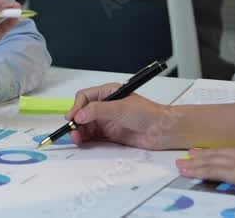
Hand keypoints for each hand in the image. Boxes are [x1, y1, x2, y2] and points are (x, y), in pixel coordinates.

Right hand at [64, 82, 179, 150]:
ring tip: (76, 138)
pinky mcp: (110, 133)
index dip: (76, 106)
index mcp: (108, 93)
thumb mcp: (120, 108)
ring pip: (86, 125)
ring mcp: (107, 120)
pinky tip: (82, 141)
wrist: (162, 131)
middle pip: (83, 112)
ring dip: (78, 131)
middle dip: (75, 120)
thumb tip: (79, 115)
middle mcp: (106, 106)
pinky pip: (92, 135)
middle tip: (71, 130)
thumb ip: (98, 111)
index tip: (72, 117)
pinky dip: (85, 138)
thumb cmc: (148, 113)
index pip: (85, 97)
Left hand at [175, 144, 234, 188]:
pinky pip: (208, 171)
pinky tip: (185, 171)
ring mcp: (233, 161)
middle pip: (216, 153)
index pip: (230, 151)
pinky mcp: (229, 171)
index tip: (209, 150)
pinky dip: (195, 171)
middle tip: (188, 154)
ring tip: (181, 163)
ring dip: (193, 162)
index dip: (217, 151)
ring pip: (208, 161)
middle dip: (201, 154)